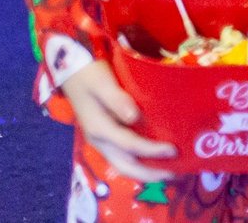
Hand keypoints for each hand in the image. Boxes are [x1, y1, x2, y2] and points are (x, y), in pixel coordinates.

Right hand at [60, 60, 175, 182]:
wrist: (72, 72)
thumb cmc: (90, 74)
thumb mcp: (103, 83)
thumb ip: (117, 100)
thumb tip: (134, 117)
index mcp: (99, 129)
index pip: (130, 145)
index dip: (152, 150)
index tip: (173, 150)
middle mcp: (100, 140)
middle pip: (125, 166)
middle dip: (149, 174)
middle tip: (175, 175)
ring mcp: (102, 140)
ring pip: (123, 164)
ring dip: (145, 171)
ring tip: (169, 171)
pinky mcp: (106, 136)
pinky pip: (123, 155)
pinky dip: (140, 161)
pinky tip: (154, 158)